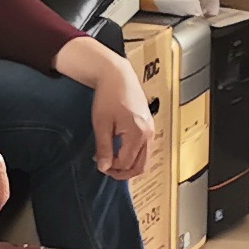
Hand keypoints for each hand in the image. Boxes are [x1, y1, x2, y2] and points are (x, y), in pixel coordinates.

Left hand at [57, 36, 155, 179]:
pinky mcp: (150, 127)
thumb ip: (104, 148)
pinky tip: (120, 149)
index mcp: (137, 134)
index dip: (111, 167)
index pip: (126, 163)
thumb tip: (104, 168)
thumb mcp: (101, 123)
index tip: (98, 162)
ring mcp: (151, 130)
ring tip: (112, 160)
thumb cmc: (108, 96)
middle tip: (107, 169)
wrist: (118, 76)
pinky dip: (134, 155)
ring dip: (129, 165)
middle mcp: (148, 134)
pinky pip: (145, 150)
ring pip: (144, 160)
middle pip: (140, 167)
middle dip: (123, 172)